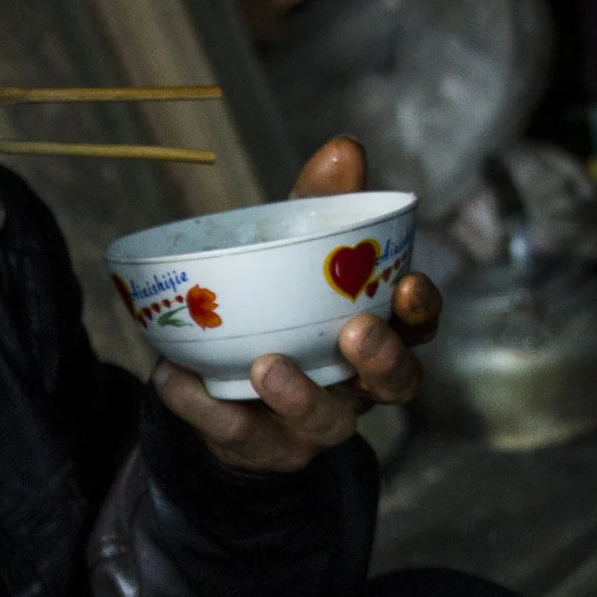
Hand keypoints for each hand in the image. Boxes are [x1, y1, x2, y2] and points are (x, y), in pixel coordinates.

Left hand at [153, 136, 441, 473]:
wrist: (222, 391)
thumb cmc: (279, 309)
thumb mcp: (296, 252)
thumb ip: (320, 205)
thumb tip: (345, 148)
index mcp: (376, 335)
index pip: (419, 328)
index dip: (421, 312)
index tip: (407, 285)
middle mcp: (356, 386)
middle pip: (395, 386)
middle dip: (383, 360)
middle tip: (356, 332)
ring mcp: (312, 423)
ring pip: (328, 422)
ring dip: (302, 395)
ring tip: (267, 364)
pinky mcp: (261, 448)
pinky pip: (237, 433)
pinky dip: (204, 405)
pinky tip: (175, 375)